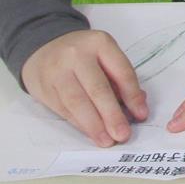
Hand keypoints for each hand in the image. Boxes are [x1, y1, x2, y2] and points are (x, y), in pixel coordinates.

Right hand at [21, 30, 147, 147]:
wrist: (45, 47)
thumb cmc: (84, 55)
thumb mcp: (105, 55)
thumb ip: (121, 78)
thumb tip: (139, 105)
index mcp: (100, 43)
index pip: (121, 72)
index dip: (133, 96)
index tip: (141, 115)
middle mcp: (77, 55)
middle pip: (98, 89)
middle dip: (112, 115)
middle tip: (123, 134)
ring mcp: (57, 71)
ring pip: (77, 102)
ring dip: (94, 125)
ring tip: (106, 140)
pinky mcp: (43, 87)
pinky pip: (63, 109)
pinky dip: (79, 123)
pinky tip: (90, 132)